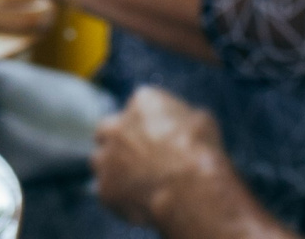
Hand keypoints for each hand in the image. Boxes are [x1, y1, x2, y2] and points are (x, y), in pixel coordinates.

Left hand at [91, 88, 241, 230]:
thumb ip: (182, 118)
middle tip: (139, 158)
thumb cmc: (201, 155)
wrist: (192, 192)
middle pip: (109, 130)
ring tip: (138, 183)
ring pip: (102, 160)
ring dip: (114, 168)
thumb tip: (183, 124)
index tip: (159, 138)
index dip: (148, 125)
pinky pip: (107, 191)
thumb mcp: (202, 121)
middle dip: (120, 142)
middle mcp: (116, 125)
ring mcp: (106, 158)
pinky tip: (140, 202)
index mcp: (142, 102)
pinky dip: (120, 196)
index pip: (138, 107)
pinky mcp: (104, 188)